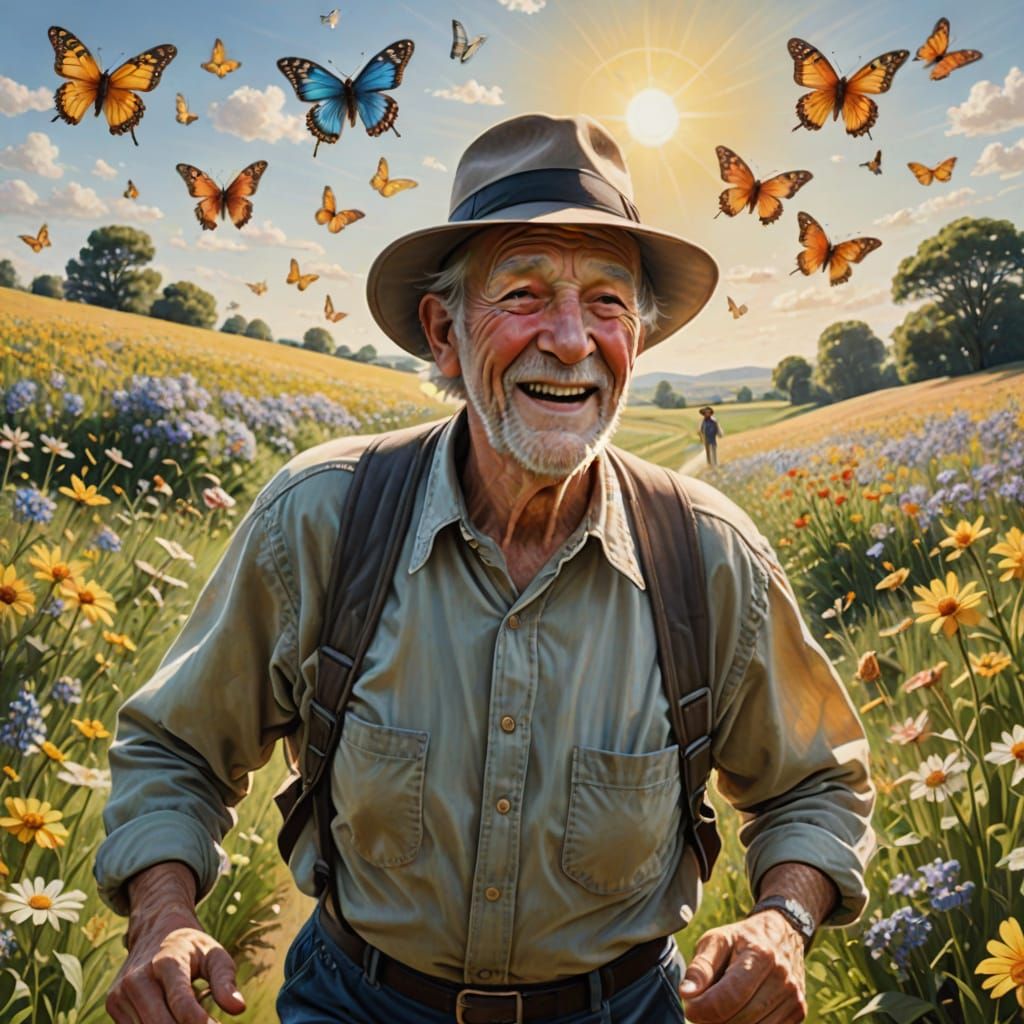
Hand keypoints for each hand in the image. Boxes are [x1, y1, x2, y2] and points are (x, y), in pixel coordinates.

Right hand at [106, 862, 245, 1023]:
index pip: (181, 1001)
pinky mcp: (112, 1005)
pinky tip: (173, 1020)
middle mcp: (138, 977)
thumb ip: (225, 980)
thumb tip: (238, 1008)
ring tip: (197, 1021)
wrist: (154, 930)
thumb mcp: (213, 954)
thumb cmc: (191, 947)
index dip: (199, 1022)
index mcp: (167, 961)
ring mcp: (120, 993)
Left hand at [679, 911, 806, 1022]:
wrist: (782, 934)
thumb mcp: (717, 940)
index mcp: (760, 956)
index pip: (730, 996)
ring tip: (717, 1009)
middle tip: (701, 1008)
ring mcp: (793, 998)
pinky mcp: (798, 1013)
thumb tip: (686, 994)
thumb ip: (700, 967)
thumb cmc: (742, 939)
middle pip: (740, 1019)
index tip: (689, 1007)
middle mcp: (782, 978)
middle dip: (712, 1019)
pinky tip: (736, 1014)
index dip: (704, 1008)